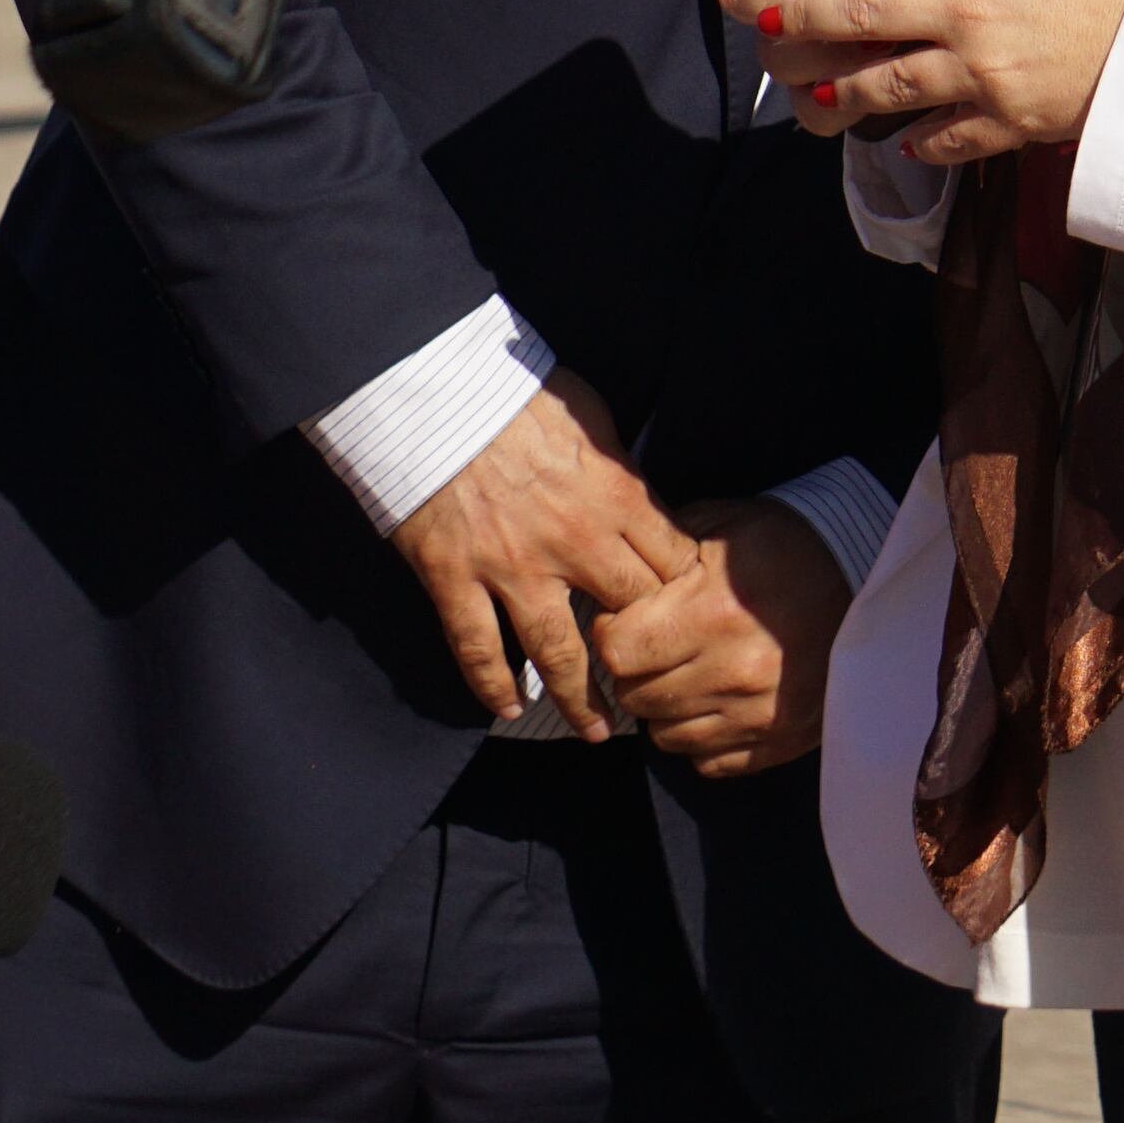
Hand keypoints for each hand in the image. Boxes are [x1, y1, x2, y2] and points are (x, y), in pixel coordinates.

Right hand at [389, 368, 693, 739]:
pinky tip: (506, 709)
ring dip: (580, 700)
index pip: (670, 564)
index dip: (684, 596)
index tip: (689, 619)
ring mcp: (511, 567)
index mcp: (614, 497)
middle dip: (648, 652)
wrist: (434, 390)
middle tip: (657, 686)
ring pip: (558, 653)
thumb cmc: (517, 391)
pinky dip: (492, 684)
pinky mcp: (455, 579)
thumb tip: (640, 497)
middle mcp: (572, 542)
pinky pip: (478, 648)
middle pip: (628, 615)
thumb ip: (620, 467)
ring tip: (598, 733)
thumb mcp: (592, 414)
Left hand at [600, 495, 855, 778]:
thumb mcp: (723, 525)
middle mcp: (734, 672)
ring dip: (665, 707)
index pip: (617, 652)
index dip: (612, 633)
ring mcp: (758, 714)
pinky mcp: (778, 741)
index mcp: (713, 614)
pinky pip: (707, 761)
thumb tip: (611, 577)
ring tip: (687, 672)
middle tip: (657, 645)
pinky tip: (716, 701)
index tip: (628, 618)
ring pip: (665, 735)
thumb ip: (661, 549)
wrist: (868, 577)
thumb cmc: (785, 544)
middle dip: (635, 670)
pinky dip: (701, 737)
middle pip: (636, 696)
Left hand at [718, 0, 1123, 167]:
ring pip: (881, 83)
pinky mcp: (1005, 122)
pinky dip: (915, 139)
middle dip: (800, 11)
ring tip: (810, 87)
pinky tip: (899, 138)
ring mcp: (982, 73)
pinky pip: (941, 137)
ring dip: (838, 86)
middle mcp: (968, 9)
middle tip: (764, 11)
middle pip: (858, 10)